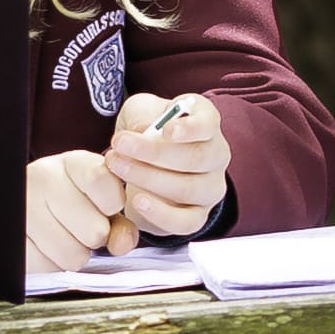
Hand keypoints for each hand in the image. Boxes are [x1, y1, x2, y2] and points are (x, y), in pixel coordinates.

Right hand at [24, 145, 145, 273]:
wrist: (29, 202)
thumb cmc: (73, 202)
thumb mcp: (102, 203)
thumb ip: (121, 225)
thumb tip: (121, 244)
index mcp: (72, 163)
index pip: (102, 182)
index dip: (112, 204)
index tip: (107, 205)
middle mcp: (43, 179)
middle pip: (95, 231)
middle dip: (96, 237)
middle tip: (83, 226)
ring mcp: (23, 207)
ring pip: (72, 255)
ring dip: (75, 253)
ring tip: (65, 235)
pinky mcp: (13, 235)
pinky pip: (48, 266)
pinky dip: (53, 263)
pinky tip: (48, 245)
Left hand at [101, 91, 229, 239]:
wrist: (142, 164)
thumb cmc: (145, 130)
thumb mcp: (139, 111)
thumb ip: (142, 115)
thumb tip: (144, 129)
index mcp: (206, 122)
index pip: (208, 123)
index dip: (190, 128)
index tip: (165, 130)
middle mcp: (216, 155)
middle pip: (196, 157)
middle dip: (154, 153)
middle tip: (120, 146)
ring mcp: (210, 187)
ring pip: (188, 189)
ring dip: (149, 179)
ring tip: (119, 168)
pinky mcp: (198, 215)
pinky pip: (186, 222)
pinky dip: (160, 214)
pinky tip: (137, 201)